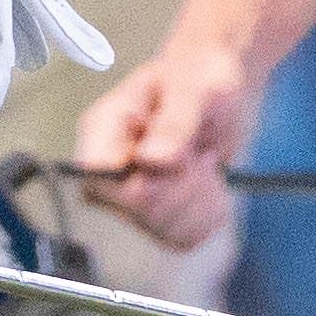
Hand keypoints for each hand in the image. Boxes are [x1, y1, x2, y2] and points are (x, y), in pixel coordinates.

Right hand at [69, 26, 260, 250]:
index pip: (98, 178)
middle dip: (183, 184)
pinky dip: (207, 215)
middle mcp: (108, 169)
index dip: (142, 178)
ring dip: (199, 200)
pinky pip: (182, 239)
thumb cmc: (199, 76)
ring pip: (163, 230)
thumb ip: (175, 122)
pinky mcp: (156, 216)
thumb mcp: (194, 89)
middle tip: (198, 151)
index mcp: (103, 130)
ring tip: (202, 162)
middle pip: (138, 209)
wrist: (217, 88)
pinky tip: (208, 185)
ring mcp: (129, 198)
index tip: (179, 155)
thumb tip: (152, 160)